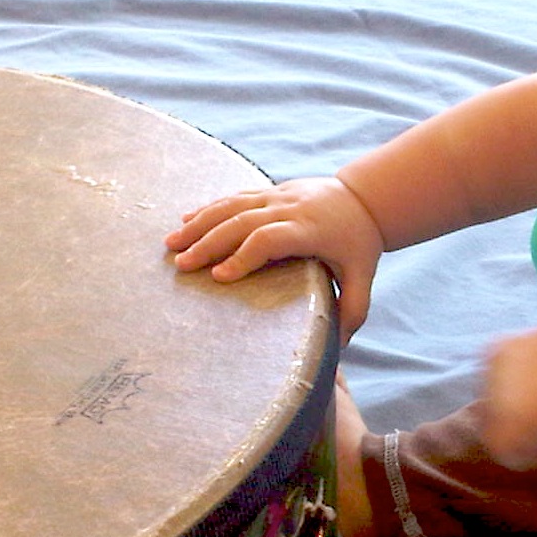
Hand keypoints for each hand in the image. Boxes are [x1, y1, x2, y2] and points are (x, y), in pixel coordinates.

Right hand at [165, 177, 384, 334]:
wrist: (365, 198)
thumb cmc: (360, 243)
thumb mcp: (364, 276)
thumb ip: (354, 310)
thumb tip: (339, 345)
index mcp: (309, 230)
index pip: (269, 239)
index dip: (243, 256)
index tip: (219, 277)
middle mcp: (288, 208)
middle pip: (242, 221)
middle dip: (209, 242)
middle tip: (182, 265)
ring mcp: (276, 196)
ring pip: (232, 205)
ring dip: (199, 223)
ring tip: (171, 243)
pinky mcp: (269, 191)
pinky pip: (234, 197)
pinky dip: (208, 208)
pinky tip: (185, 219)